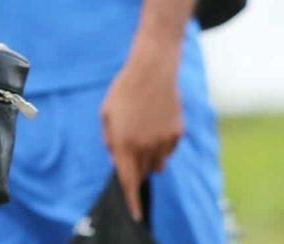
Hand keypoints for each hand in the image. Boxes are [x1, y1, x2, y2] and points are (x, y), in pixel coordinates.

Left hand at [100, 51, 182, 221]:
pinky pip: (168, 150)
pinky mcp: (178, 134)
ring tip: (142, 133)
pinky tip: (155, 123)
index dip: (131, 200)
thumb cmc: (123, 91)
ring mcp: (164, 142)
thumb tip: (117, 161)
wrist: (152, 71)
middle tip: (130, 151)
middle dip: (136, 171)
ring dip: (149, 158)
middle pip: (143, 174)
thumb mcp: (106, 114)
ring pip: (158, 164)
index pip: (128, 181)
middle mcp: (146, 147)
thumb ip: (110, 141)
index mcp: (124, 143)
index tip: (134, 213)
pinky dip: (161, 145)